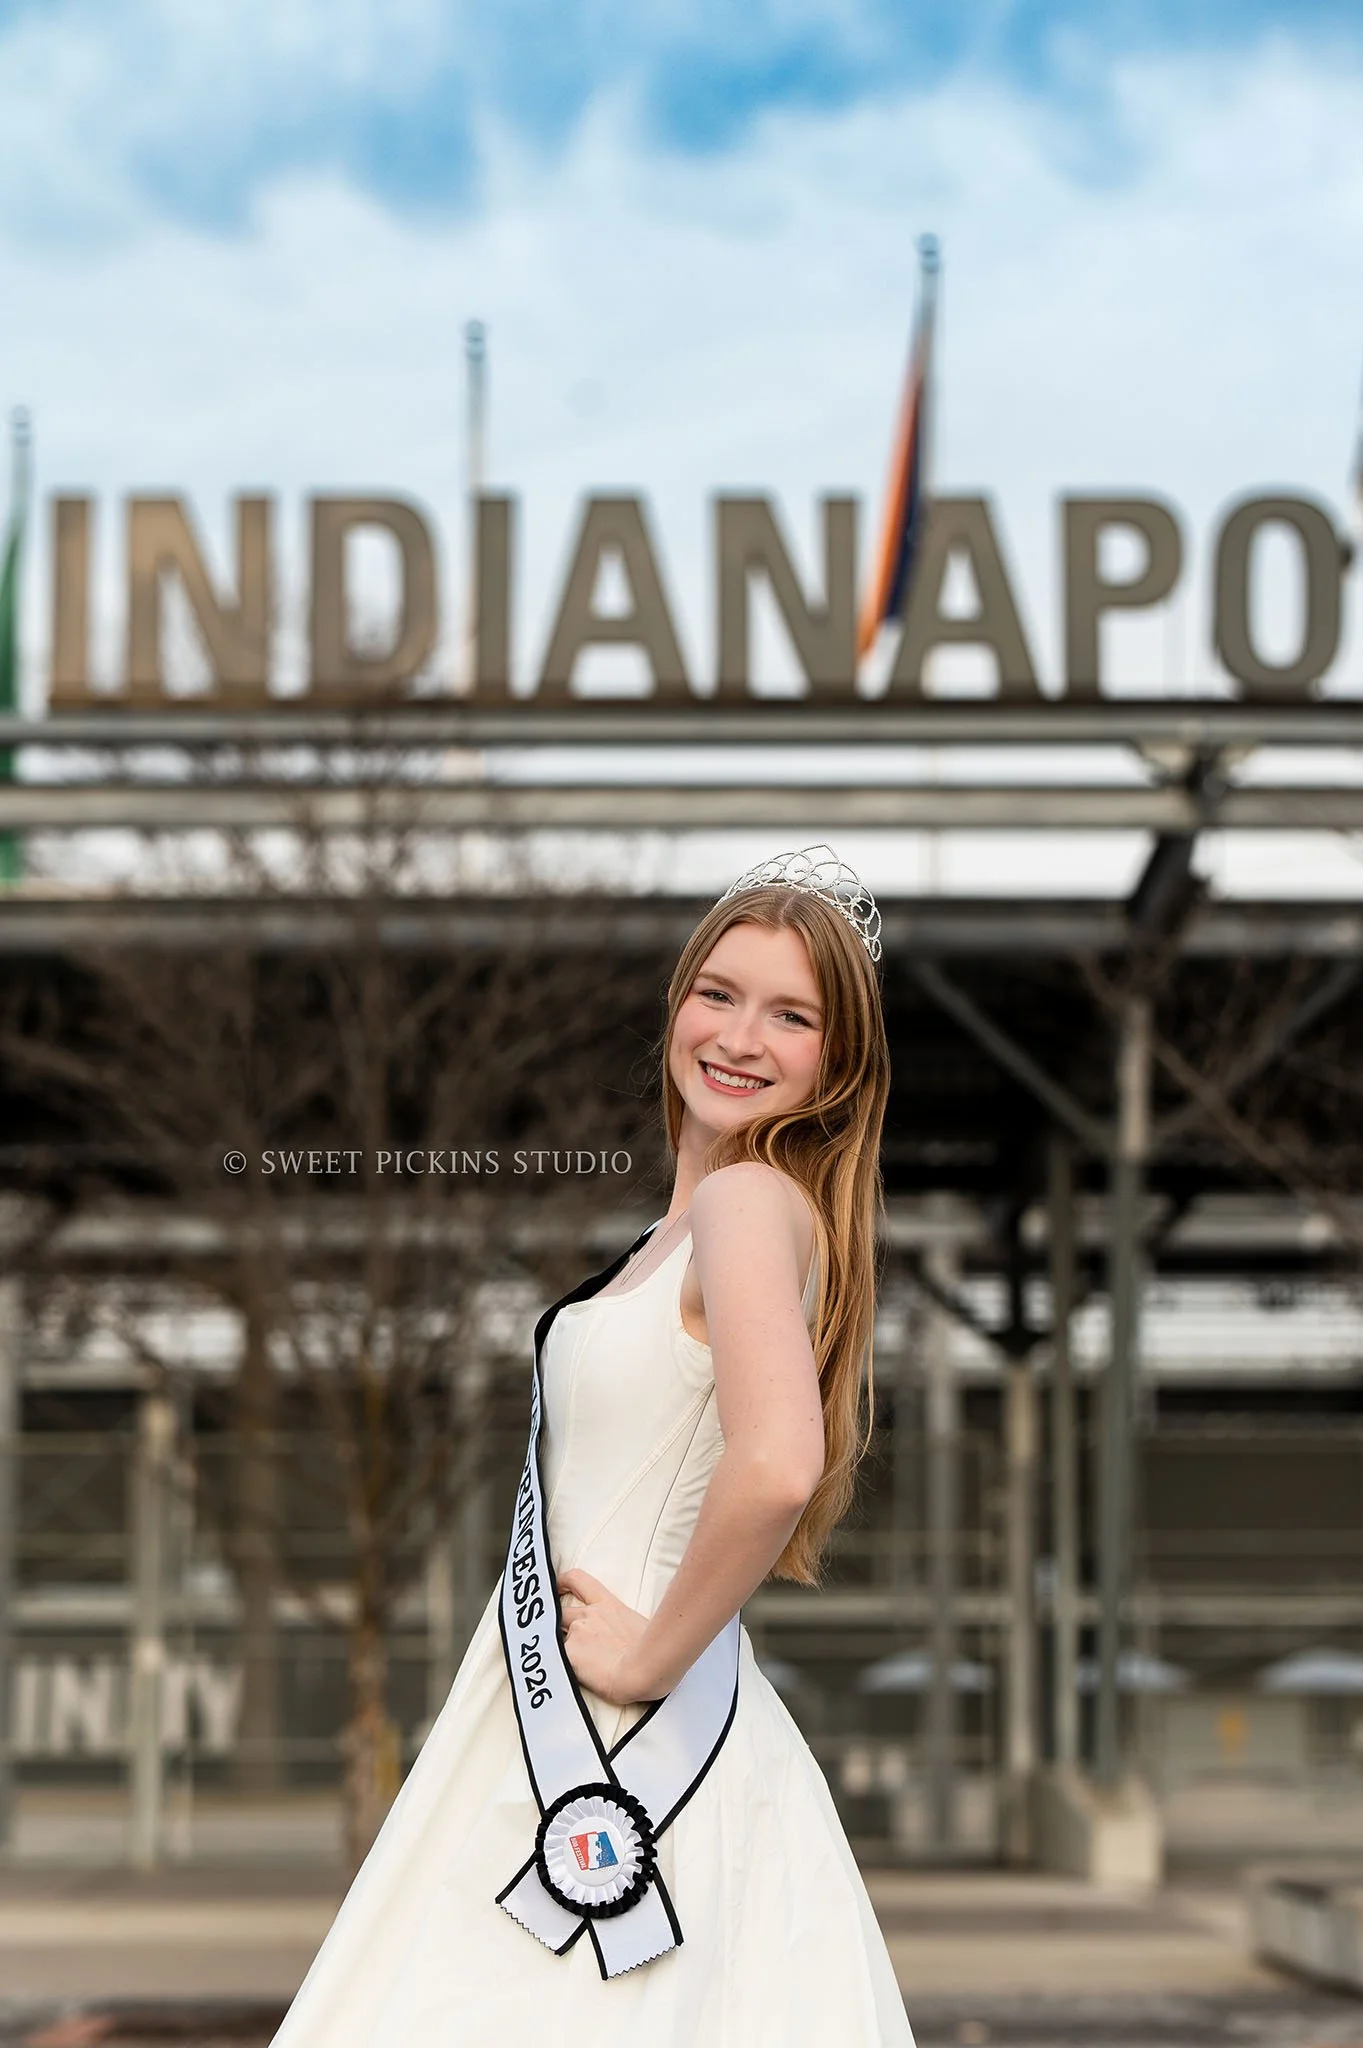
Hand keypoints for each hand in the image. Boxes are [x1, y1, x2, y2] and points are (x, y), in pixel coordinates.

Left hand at [557, 1568, 656, 1705]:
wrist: (641, 1670)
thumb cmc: (651, 1652)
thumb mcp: (639, 1628)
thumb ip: (622, 1627)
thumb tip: (623, 1638)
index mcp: (608, 1605)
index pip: (578, 1580)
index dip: (564, 1581)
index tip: (559, 1586)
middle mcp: (588, 1615)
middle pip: (559, 1611)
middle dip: (556, 1624)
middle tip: (558, 1635)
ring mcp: (577, 1632)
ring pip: (554, 1637)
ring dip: (560, 1649)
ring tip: (574, 1668)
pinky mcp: (569, 1653)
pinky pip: (556, 1659)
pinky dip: (561, 1667)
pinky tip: (572, 1678)